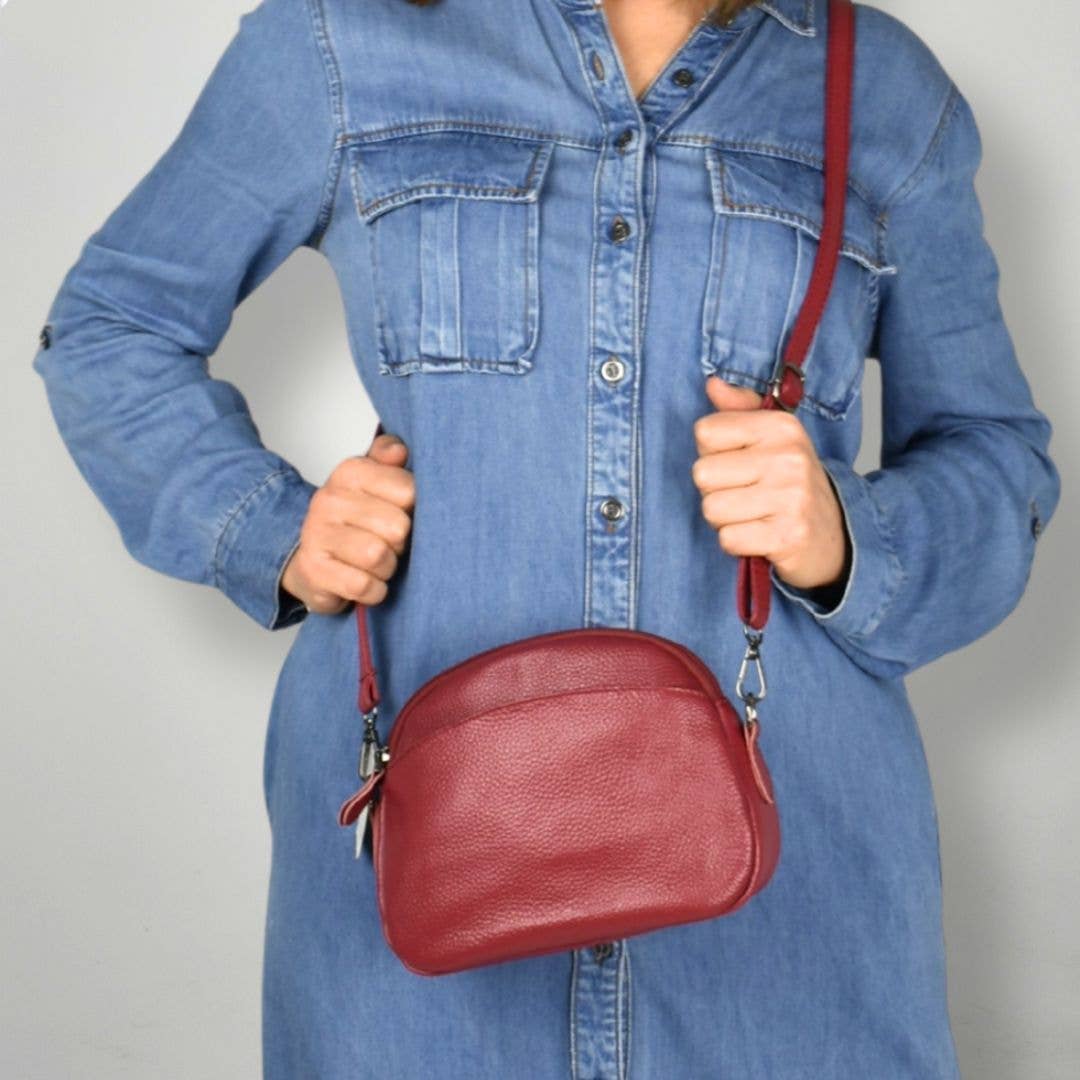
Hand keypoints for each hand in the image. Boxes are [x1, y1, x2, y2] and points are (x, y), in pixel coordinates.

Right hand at [280, 431, 415, 615]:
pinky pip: (363, 586)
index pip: (409, 491)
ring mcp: (317, 534)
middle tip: (388, 544)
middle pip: (398, 528)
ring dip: (387, 569)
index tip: (400, 514)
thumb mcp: (375, 484)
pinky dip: (373, 591)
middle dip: (401, 544)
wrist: (313, 558)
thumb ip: (390, 460)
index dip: (414, 511)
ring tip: (376, 564)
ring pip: (379, 557)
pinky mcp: (314, 570)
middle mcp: (329, 499)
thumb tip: (400, 451)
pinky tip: (366, 582)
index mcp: (351, 472)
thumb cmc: (355, 523)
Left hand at [691, 375, 849, 592]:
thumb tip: (712, 384)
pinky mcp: (787, 536)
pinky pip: (728, 539)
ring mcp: (791, 497)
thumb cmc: (791, 483)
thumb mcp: (772, 439)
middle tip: (746, 494)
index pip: (705, 433)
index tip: (740, 464)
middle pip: (702, 473)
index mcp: (780, 426)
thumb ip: (739, 410)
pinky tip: (760, 535)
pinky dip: (738, 542)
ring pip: (712, 508)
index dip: (712, 453)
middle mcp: (788, 456)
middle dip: (715, 490)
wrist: (836, 534)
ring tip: (753, 514)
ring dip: (725, 519)